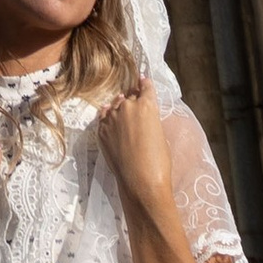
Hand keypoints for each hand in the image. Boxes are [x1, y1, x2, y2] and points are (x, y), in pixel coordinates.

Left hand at [96, 81, 175, 213]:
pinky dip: (108, 116)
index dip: (145, 84)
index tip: (143, 80)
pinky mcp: (101, 130)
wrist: (141, 182)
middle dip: (134, 99)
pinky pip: (104, 117)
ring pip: (115, 106)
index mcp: (146, 106)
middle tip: (135, 103)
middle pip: (130, 97)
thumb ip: (151, 121)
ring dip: (120, 107)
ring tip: (121, 109)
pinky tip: (109, 115)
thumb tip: (144, 119)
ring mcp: (111, 117)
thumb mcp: (160, 136)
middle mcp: (127, 106)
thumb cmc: (159, 162)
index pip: (146, 88)